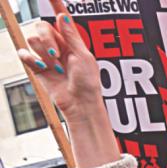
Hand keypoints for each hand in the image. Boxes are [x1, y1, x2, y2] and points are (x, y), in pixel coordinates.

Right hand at [16, 0, 101, 122]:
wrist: (79, 103)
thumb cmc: (87, 82)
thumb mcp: (83, 56)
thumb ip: (71, 36)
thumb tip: (62, 16)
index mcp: (72, 40)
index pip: (62, 18)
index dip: (55, 3)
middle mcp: (58, 45)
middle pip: (42, 27)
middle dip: (47, 39)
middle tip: (56, 55)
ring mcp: (46, 56)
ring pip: (33, 39)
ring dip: (43, 52)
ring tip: (56, 67)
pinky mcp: (37, 67)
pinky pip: (24, 53)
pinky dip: (30, 58)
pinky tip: (41, 66)